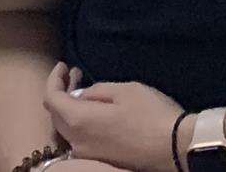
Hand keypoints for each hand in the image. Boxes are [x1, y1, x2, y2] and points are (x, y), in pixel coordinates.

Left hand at [44, 63, 182, 171]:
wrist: (173, 148)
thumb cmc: (150, 114)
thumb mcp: (126, 90)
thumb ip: (98, 90)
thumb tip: (83, 95)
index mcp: (79, 120)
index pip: (52, 98)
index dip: (54, 79)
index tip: (63, 65)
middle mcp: (75, 141)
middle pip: (56, 115)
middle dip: (62, 93)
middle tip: (75, 75)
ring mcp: (86, 154)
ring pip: (67, 128)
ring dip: (71, 108)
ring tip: (85, 91)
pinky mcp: (99, 160)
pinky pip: (80, 138)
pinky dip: (81, 121)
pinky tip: (95, 112)